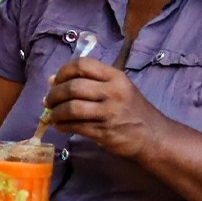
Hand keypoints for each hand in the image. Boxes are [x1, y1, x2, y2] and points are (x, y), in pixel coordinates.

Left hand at [46, 57, 167, 159]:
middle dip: (54, 94)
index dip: (63, 71)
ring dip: (55, 112)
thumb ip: (91, 82)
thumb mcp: (119, 87)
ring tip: (52, 115)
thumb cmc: (132, 109)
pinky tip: (60, 126)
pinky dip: (62, 126)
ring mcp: (109, 113)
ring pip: (72, 108)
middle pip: (73, 87)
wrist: (153, 135)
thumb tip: (53, 80)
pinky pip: (76, 126)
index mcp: (115, 77)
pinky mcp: (105, 132)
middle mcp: (113, 92)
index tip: (54, 80)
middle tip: (48, 101)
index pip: (82, 65)